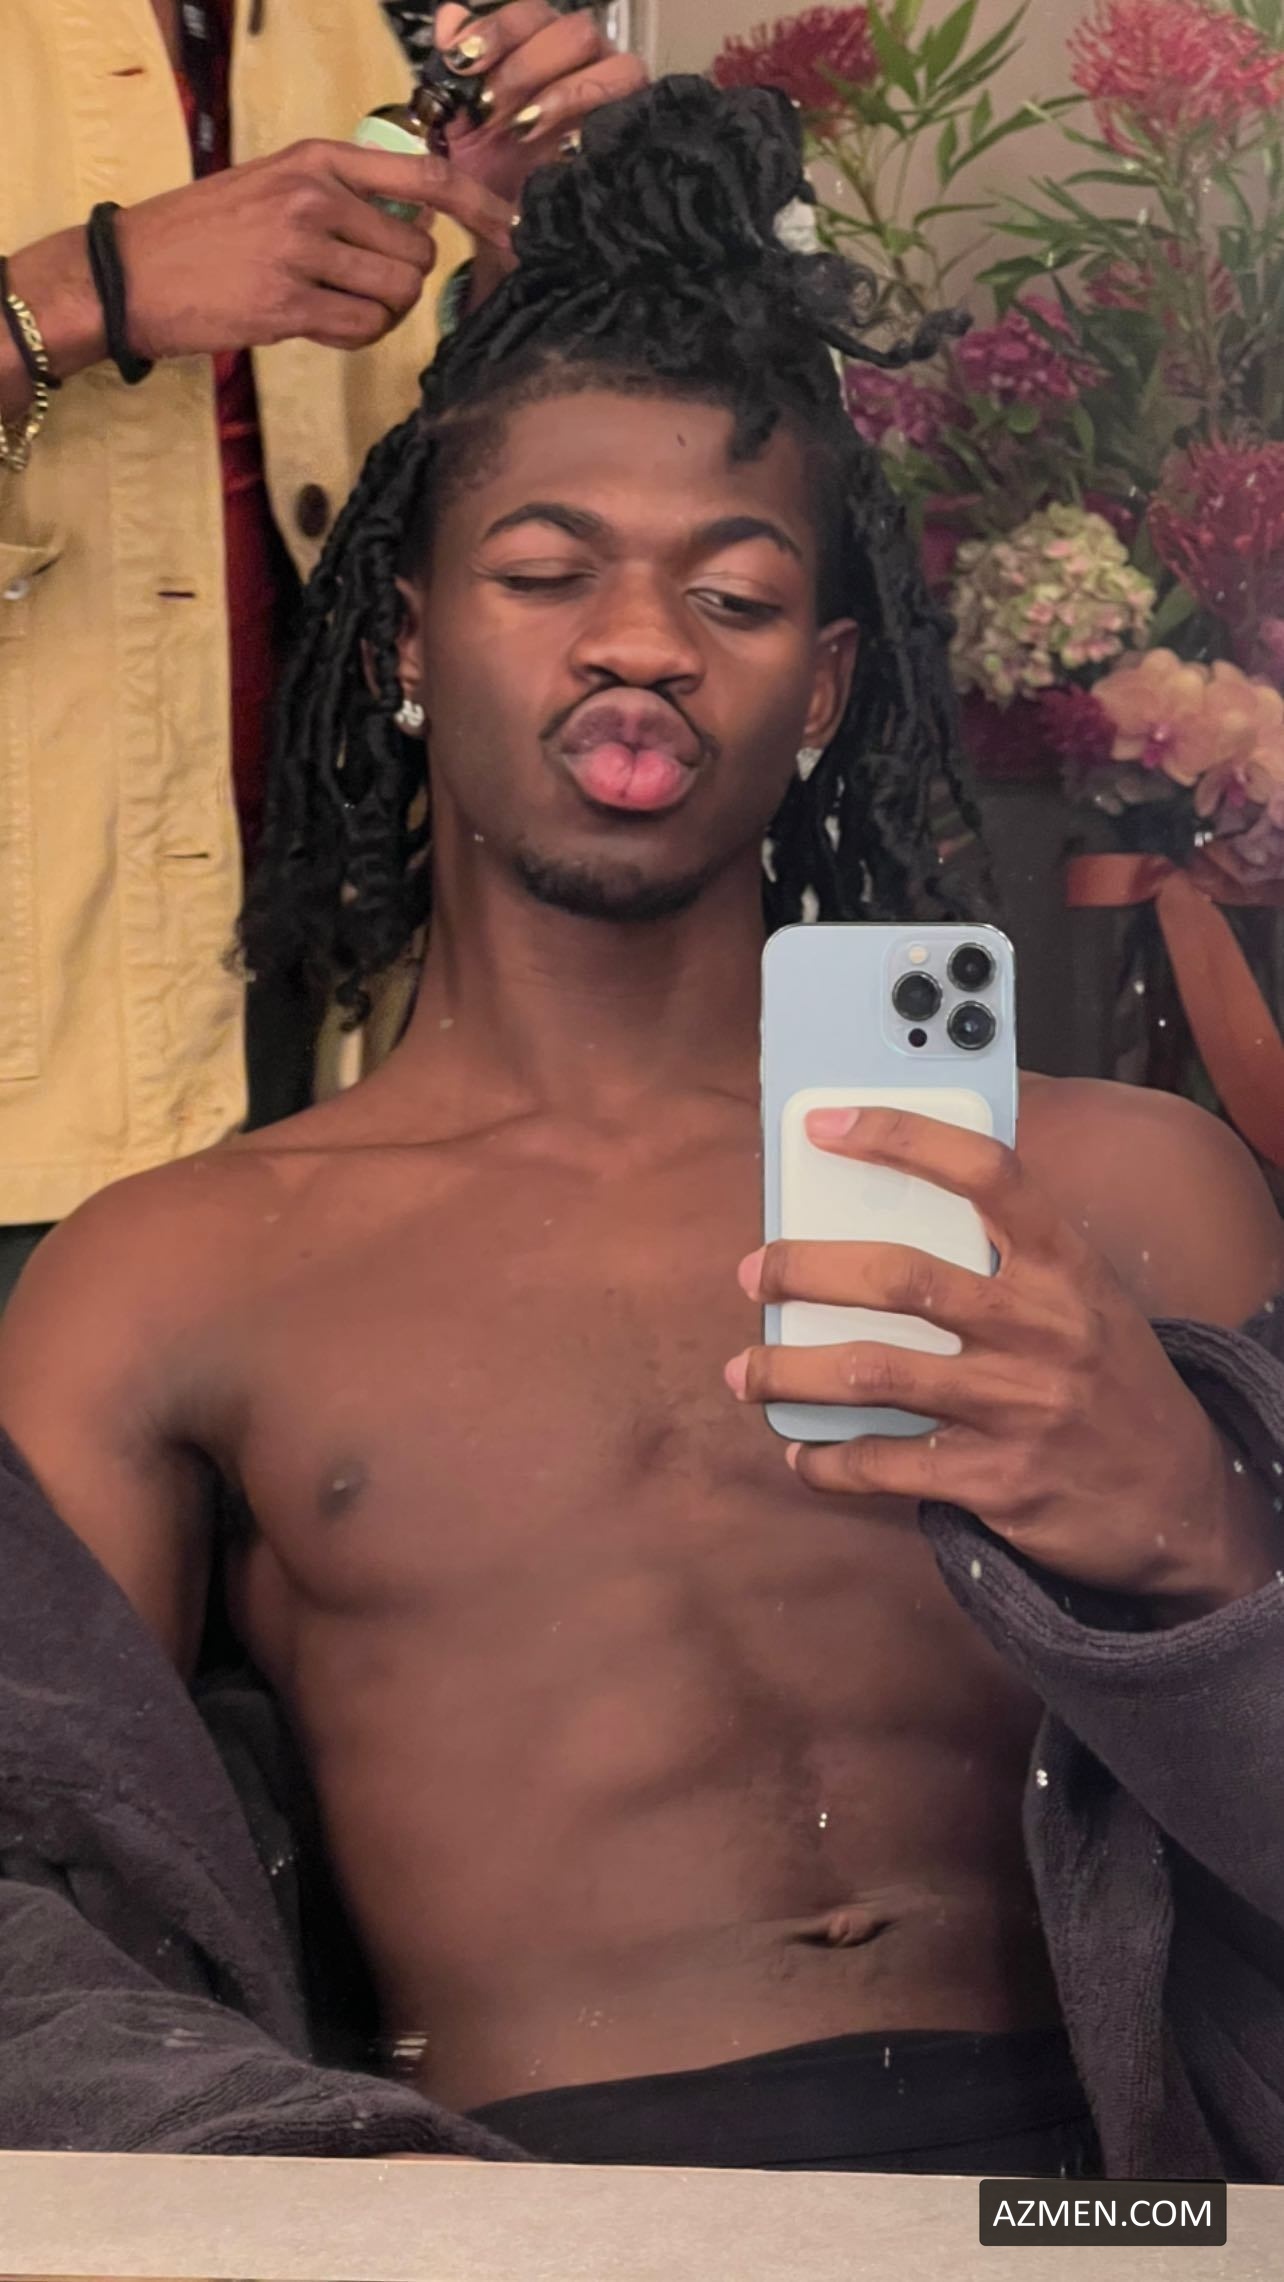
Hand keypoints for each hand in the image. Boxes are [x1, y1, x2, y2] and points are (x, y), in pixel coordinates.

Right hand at [114, 140, 510, 357]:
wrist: (130, 272)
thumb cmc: (203, 233)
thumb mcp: (272, 185)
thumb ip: (340, 196)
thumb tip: (411, 227)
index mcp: (316, 159)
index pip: (424, 177)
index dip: (479, 207)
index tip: (511, 233)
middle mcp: (313, 197)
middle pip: (415, 252)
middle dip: (404, 281)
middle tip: (365, 287)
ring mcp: (300, 250)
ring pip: (394, 295)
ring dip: (381, 313)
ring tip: (337, 306)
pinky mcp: (286, 304)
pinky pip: (362, 329)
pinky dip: (355, 336)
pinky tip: (320, 325)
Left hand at [434, 1, 648, 208]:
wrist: (513, 239)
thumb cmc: (489, 178)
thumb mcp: (456, 128)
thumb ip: (449, 74)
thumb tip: (450, 19)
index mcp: (539, 50)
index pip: (530, 16)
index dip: (497, 30)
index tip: (461, 62)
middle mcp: (583, 63)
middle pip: (574, 31)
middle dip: (524, 68)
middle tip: (488, 110)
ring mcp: (616, 94)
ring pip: (611, 62)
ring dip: (561, 93)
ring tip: (523, 130)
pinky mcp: (636, 128)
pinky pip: (633, 104)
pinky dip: (592, 121)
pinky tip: (562, 149)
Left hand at [727, 1106, 1281, 1614]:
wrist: (1180, 1495)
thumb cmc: (1107, 1377)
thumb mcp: (1082, 1296)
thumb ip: (1004, 1255)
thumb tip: (880, 1209)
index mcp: (1064, 1264)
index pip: (985, 1174)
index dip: (902, 1138)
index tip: (826, 1126)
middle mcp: (1043, 1327)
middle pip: (901, 1278)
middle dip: (805, 1269)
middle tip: (754, 1271)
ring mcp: (1020, 1406)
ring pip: (874, 1372)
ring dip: (790, 1370)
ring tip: (744, 1369)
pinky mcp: (999, 1480)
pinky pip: (886, 1465)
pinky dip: (827, 1461)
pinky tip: (802, 1453)